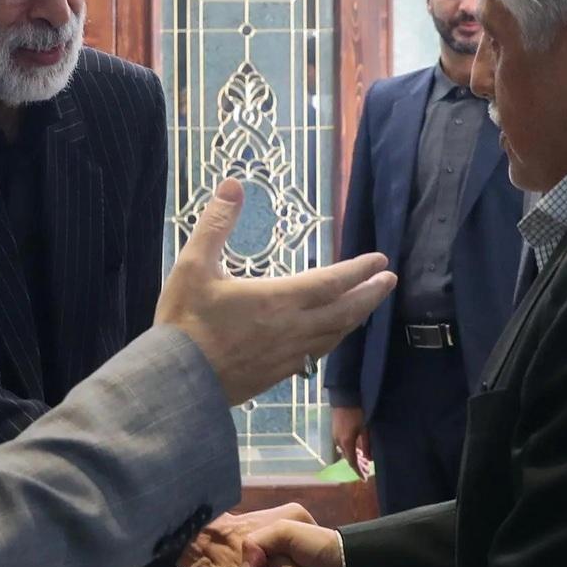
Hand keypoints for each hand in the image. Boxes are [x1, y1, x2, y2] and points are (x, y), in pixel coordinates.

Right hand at [157, 179, 395, 403]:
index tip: (380, 260)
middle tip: (390, 281)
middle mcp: (292, 328)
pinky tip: (330, 339)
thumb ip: (215, 224)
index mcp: (278, 299)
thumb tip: (233, 184)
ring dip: (355, 318)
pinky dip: (332, 341)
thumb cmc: (184, 323)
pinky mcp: (277, 375)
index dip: (359, 270)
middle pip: (345, 311)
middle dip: (370, 294)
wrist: (176, 382)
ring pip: (334, 336)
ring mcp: (288, 356)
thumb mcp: (192, 266)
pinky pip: (316, 356)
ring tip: (367, 306)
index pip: (331, 282)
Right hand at [331, 406, 370, 478]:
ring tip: (365, 461)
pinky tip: (358, 449)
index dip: (358, 472)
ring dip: (355, 457)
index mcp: (346, 442)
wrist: (344, 396)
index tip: (364, 479)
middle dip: (358, 465)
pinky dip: (351, 450)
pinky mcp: (335, 430)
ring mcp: (335, 435)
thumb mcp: (365, 428)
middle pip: (349, 457)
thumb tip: (369, 459)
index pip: (352, 462)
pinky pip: (343, 445)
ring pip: (346, 451)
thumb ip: (367, 444)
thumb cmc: (357, 411)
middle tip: (368, 470)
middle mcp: (339, 441)